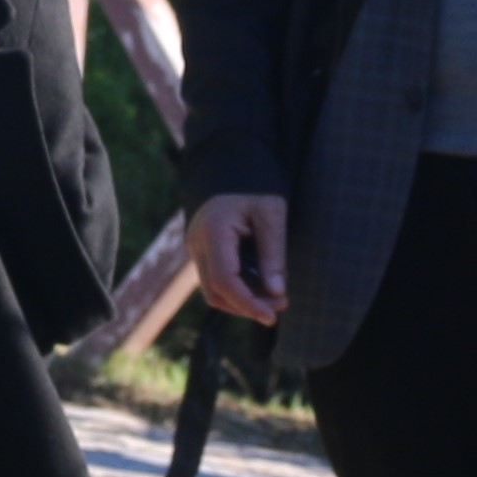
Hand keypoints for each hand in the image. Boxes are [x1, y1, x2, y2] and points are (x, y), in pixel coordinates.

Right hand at [189, 190, 289, 327]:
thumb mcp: (272, 215)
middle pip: (215, 292)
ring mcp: (196, 247)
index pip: (225, 282)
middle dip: (247, 306)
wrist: (232, 160)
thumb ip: (273, 255)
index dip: (248, 304)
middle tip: (280, 306)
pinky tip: (261, 285)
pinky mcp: (202, 249)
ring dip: (242, 300)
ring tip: (275, 298)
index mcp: (213, 232)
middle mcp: (198, 243)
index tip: (272, 316)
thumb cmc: (255, 184)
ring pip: (213, 289)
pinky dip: (237, 288)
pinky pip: (216, 278)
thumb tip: (276, 293)